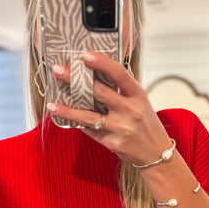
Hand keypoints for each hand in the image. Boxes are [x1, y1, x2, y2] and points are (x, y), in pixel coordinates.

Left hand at [47, 51, 171, 165]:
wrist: (156, 152)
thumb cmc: (145, 123)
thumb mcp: (140, 101)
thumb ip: (121, 90)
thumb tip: (92, 75)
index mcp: (138, 95)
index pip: (119, 74)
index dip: (102, 63)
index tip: (85, 55)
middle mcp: (130, 110)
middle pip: (99, 92)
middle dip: (75, 80)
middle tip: (58, 70)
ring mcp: (121, 128)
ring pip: (89, 116)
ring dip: (68, 109)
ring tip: (52, 104)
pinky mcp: (113, 143)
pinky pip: (91, 131)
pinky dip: (77, 124)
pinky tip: (64, 118)